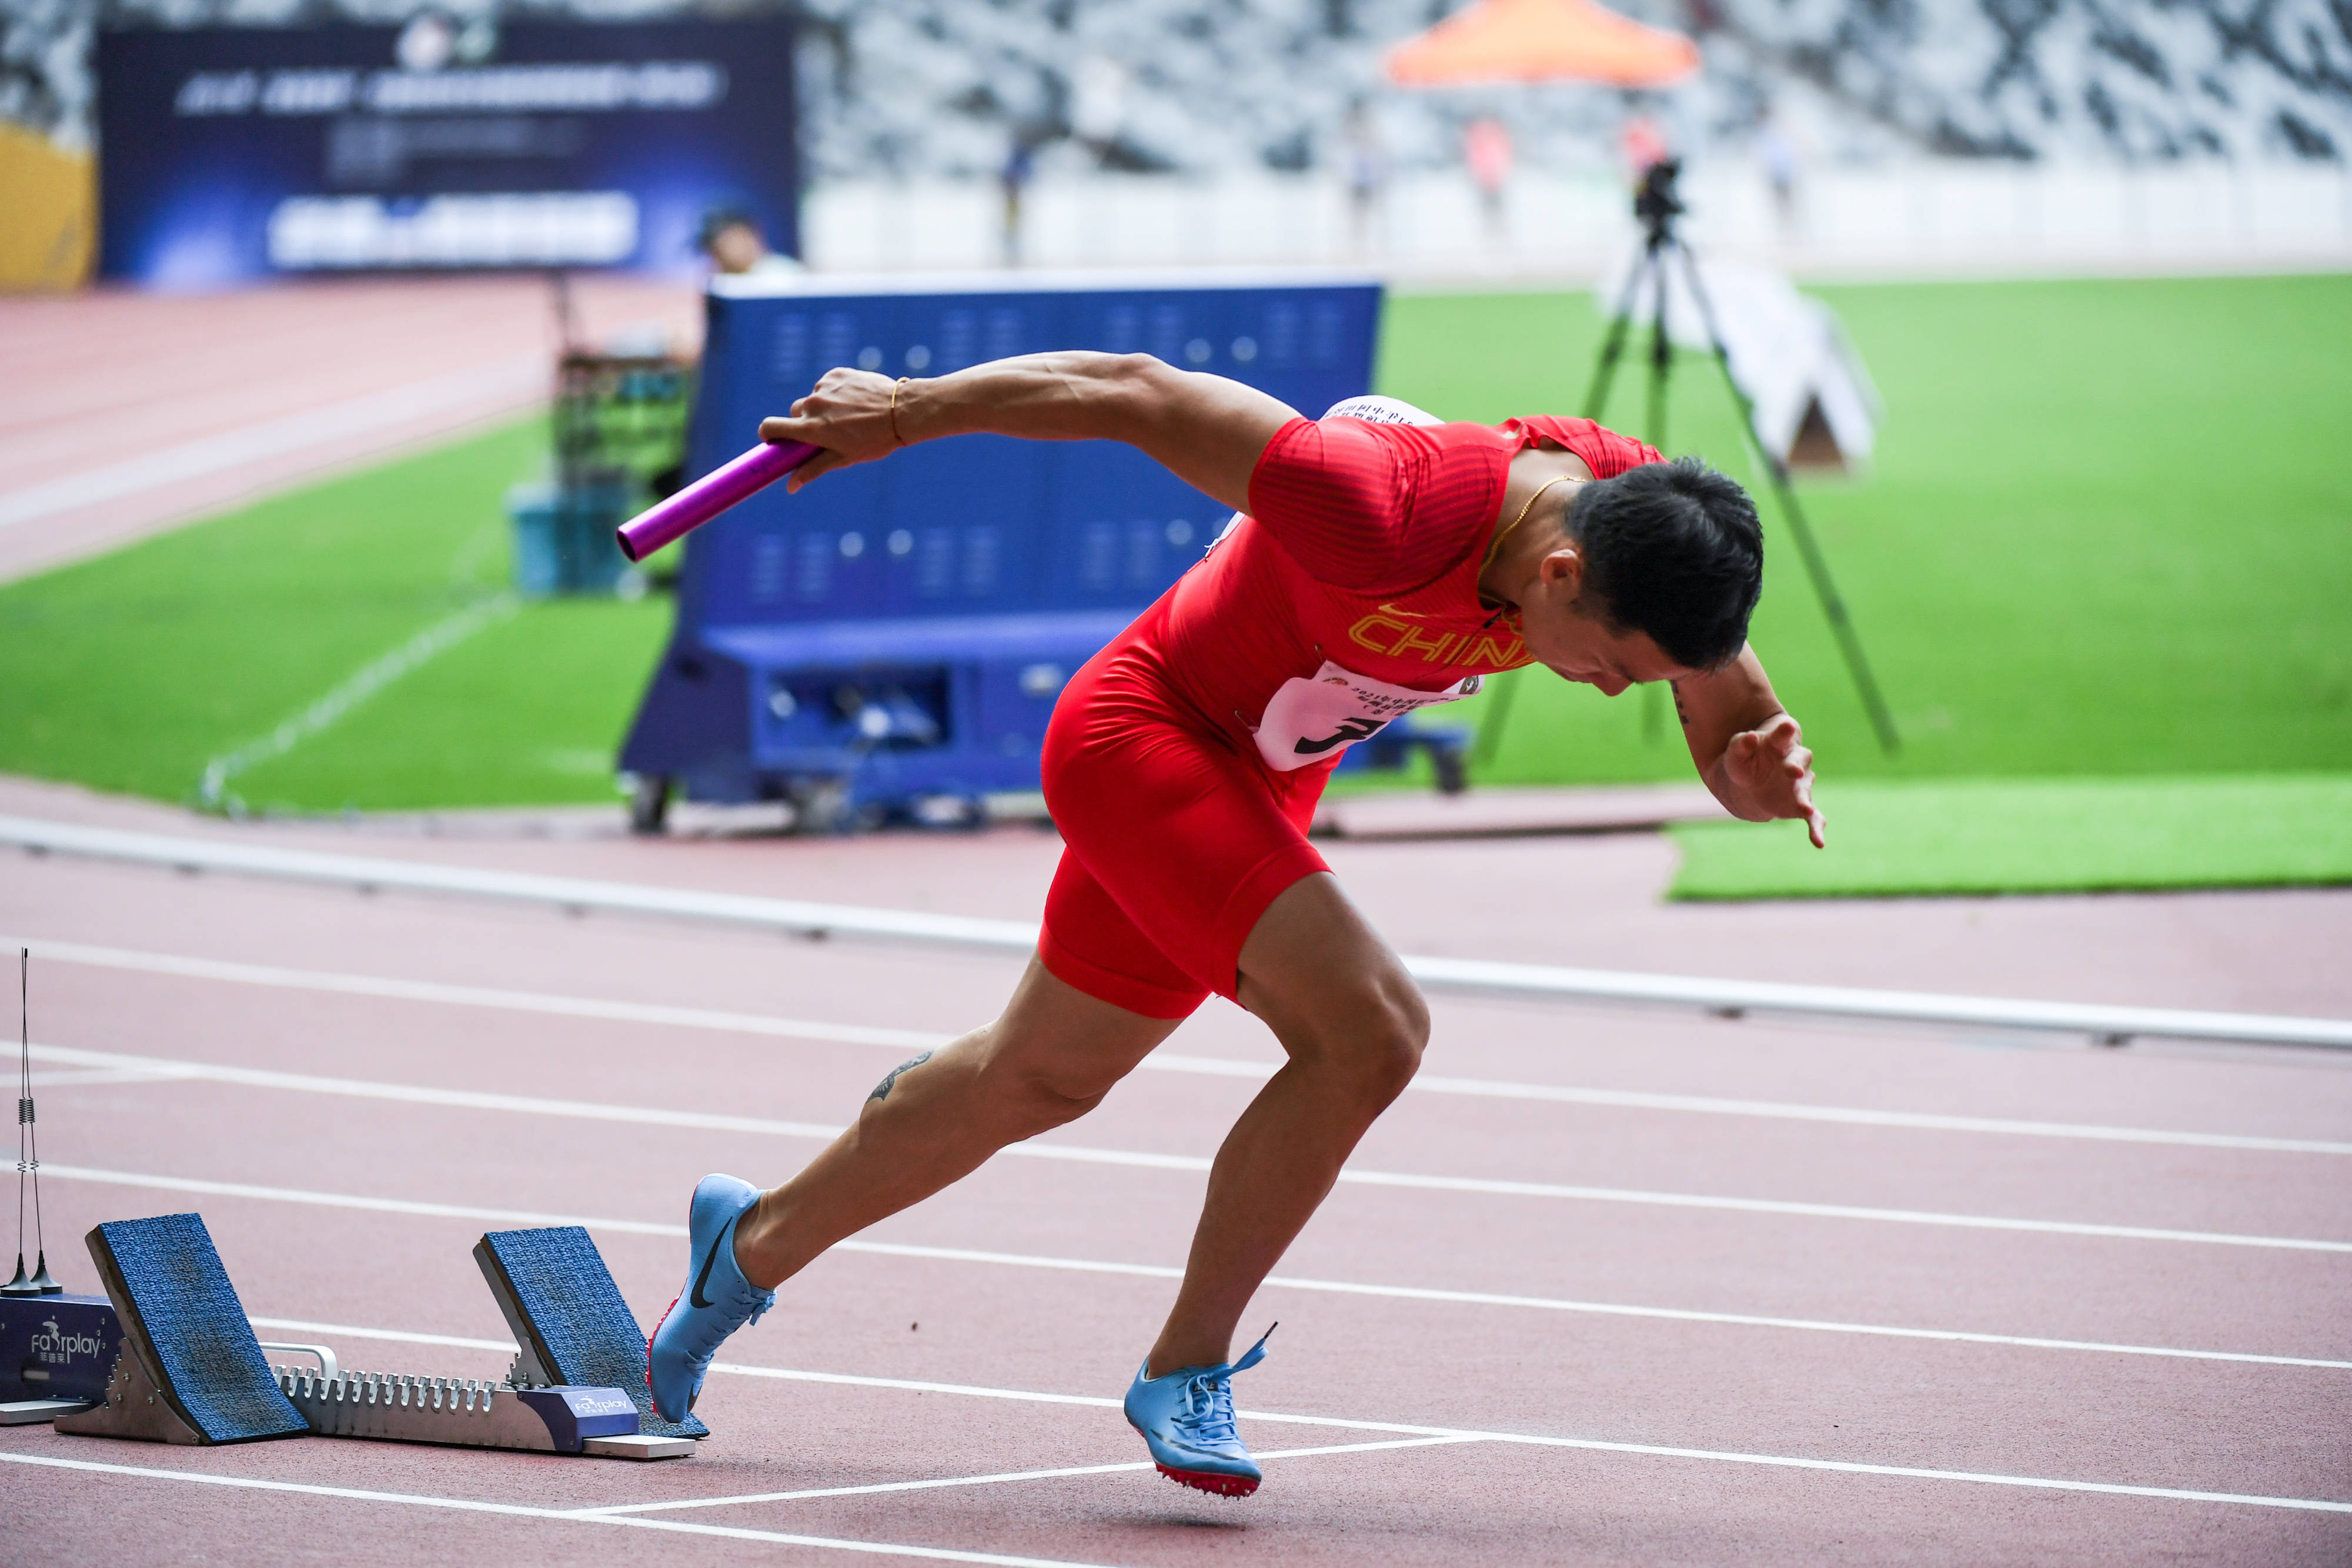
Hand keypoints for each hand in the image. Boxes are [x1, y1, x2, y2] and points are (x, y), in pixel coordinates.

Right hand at [757, 368, 905, 491]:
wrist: (902, 411)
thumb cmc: (874, 440)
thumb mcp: (843, 458)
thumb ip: (813, 469)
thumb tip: (790, 486)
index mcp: (811, 428)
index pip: (770, 427)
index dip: (768, 433)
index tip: (772, 438)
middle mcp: (813, 405)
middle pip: (795, 413)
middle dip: (805, 422)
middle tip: (829, 431)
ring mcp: (824, 386)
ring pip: (814, 398)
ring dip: (824, 406)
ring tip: (850, 416)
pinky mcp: (836, 373)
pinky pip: (827, 384)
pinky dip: (836, 392)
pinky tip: (855, 401)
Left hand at [1723, 711, 1825, 847]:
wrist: (1748, 782)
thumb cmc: (1745, 760)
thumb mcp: (1736, 752)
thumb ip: (1741, 745)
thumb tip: (1749, 737)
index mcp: (1778, 743)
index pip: (1783, 733)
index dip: (1785, 731)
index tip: (1787, 726)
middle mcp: (1794, 761)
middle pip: (1798, 760)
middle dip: (1795, 766)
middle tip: (1791, 770)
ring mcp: (1799, 784)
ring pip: (1805, 788)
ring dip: (1804, 798)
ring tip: (1804, 808)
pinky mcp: (1800, 804)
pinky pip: (1813, 816)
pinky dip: (1816, 828)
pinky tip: (1818, 842)